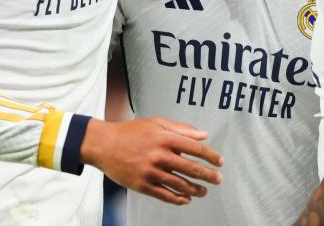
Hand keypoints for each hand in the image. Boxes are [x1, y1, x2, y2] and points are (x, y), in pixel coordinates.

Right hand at [80, 116, 222, 204]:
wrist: (103, 144)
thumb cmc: (130, 131)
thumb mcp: (156, 123)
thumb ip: (181, 129)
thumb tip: (203, 135)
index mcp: (165, 138)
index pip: (195, 148)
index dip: (211, 156)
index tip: (220, 162)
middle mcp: (159, 155)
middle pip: (191, 168)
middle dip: (208, 175)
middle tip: (218, 179)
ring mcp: (150, 171)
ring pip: (179, 184)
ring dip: (195, 190)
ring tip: (203, 192)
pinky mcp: (141, 184)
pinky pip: (164, 195)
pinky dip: (177, 199)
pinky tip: (185, 199)